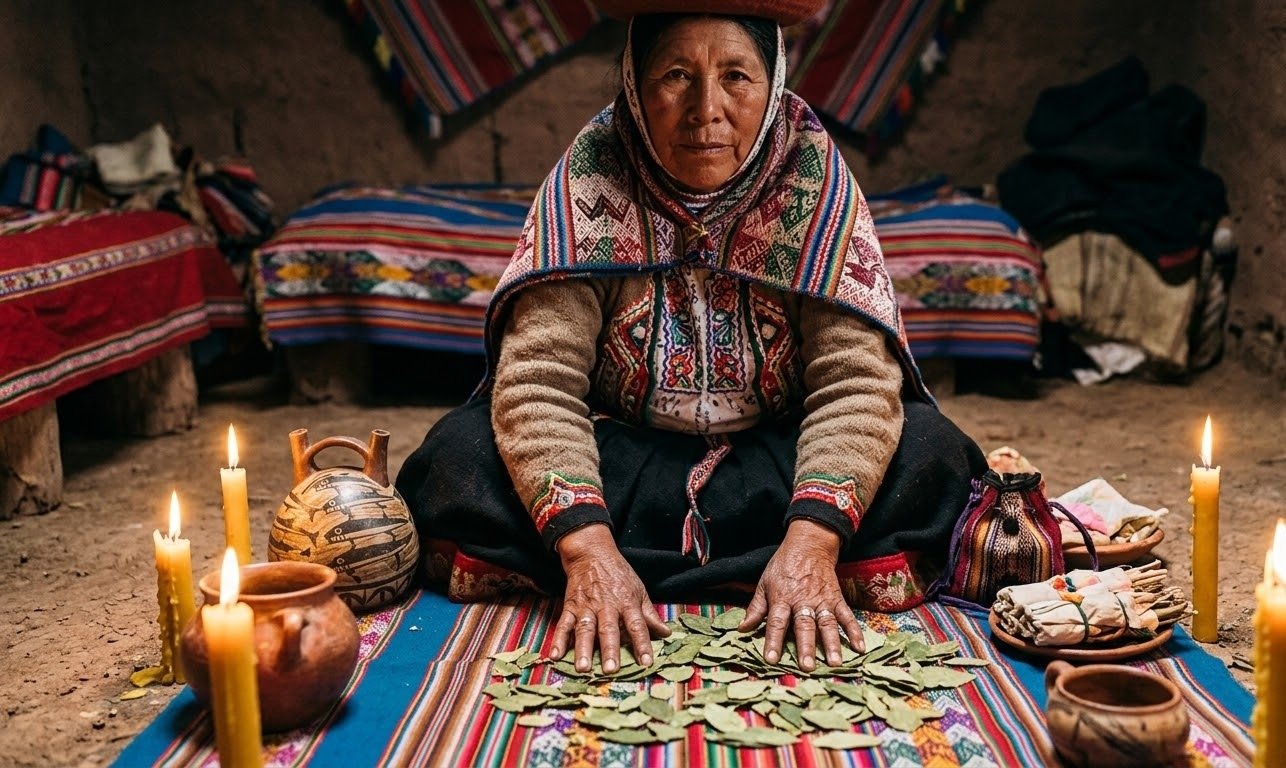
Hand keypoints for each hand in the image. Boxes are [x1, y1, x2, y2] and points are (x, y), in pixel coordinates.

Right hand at [548, 524, 669, 672]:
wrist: (592, 553)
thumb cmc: (618, 574)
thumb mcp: (638, 590)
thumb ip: (650, 615)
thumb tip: (666, 633)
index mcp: (627, 602)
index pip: (637, 626)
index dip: (643, 644)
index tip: (647, 662)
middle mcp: (607, 605)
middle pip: (609, 630)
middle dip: (610, 650)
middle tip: (611, 670)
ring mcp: (587, 606)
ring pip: (585, 629)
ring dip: (583, 649)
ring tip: (583, 668)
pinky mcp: (571, 606)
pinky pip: (564, 624)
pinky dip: (558, 639)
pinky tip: (555, 655)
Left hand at [738, 518, 864, 671]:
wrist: (809, 544)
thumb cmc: (784, 566)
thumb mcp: (764, 583)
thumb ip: (756, 608)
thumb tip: (742, 629)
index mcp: (782, 598)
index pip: (776, 622)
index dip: (773, 641)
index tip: (771, 659)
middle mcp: (803, 601)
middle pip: (804, 626)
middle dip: (805, 647)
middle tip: (806, 667)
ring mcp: (822, 600)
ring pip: (827, 623)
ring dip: (831, 644)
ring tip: (834, 663)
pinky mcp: (837, 598)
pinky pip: (847, 616)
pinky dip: (854, 631)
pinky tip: (859, 648)